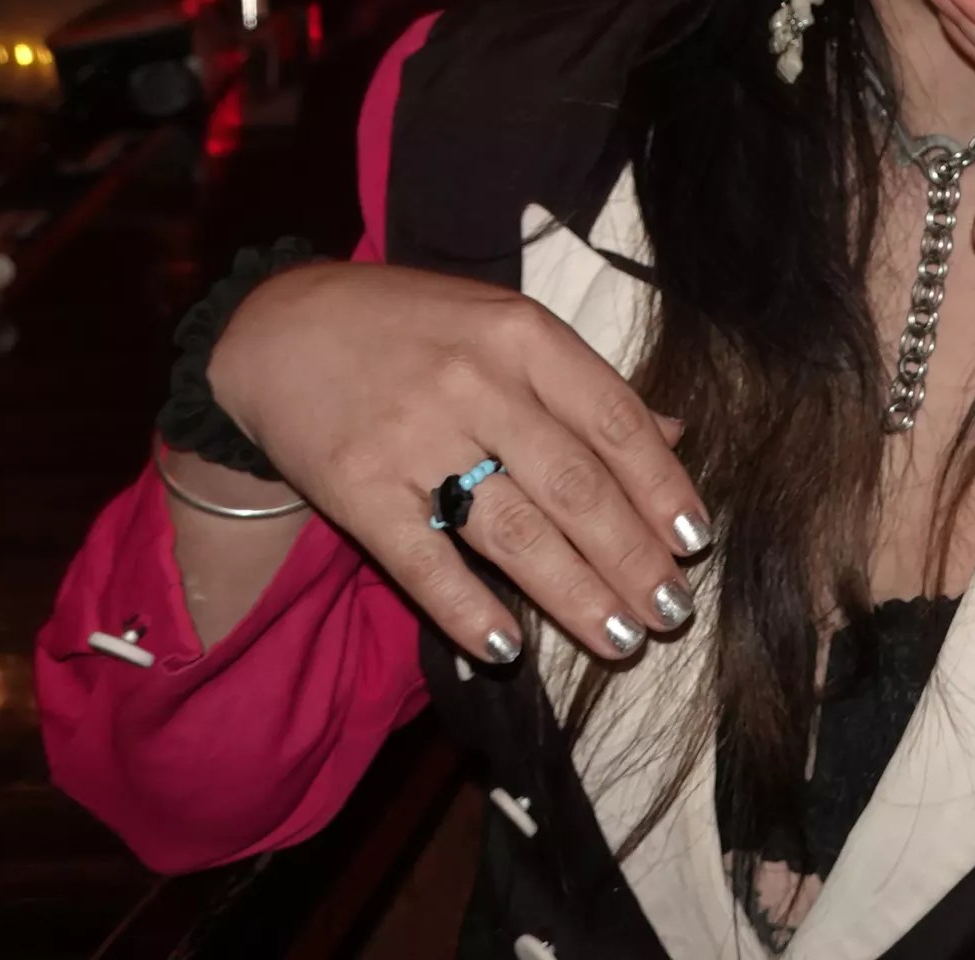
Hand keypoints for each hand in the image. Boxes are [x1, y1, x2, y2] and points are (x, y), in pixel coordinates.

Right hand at [210, 261, 710, 661]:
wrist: (279, 326)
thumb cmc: (412, 328)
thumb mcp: (504, 328)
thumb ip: (583, 383)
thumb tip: (673, 434)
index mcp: (523, 336)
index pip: (615, 422)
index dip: (663, 488)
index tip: (696, 543)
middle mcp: (477, 385)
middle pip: (576, 488)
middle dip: (632, 558)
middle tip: (672, 612)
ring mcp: (415, 439)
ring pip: (514, 533)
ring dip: (576, 595)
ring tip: (622, 639)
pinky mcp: (358, 489)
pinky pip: (425, 563)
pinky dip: (468, 611)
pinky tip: (509, 648)